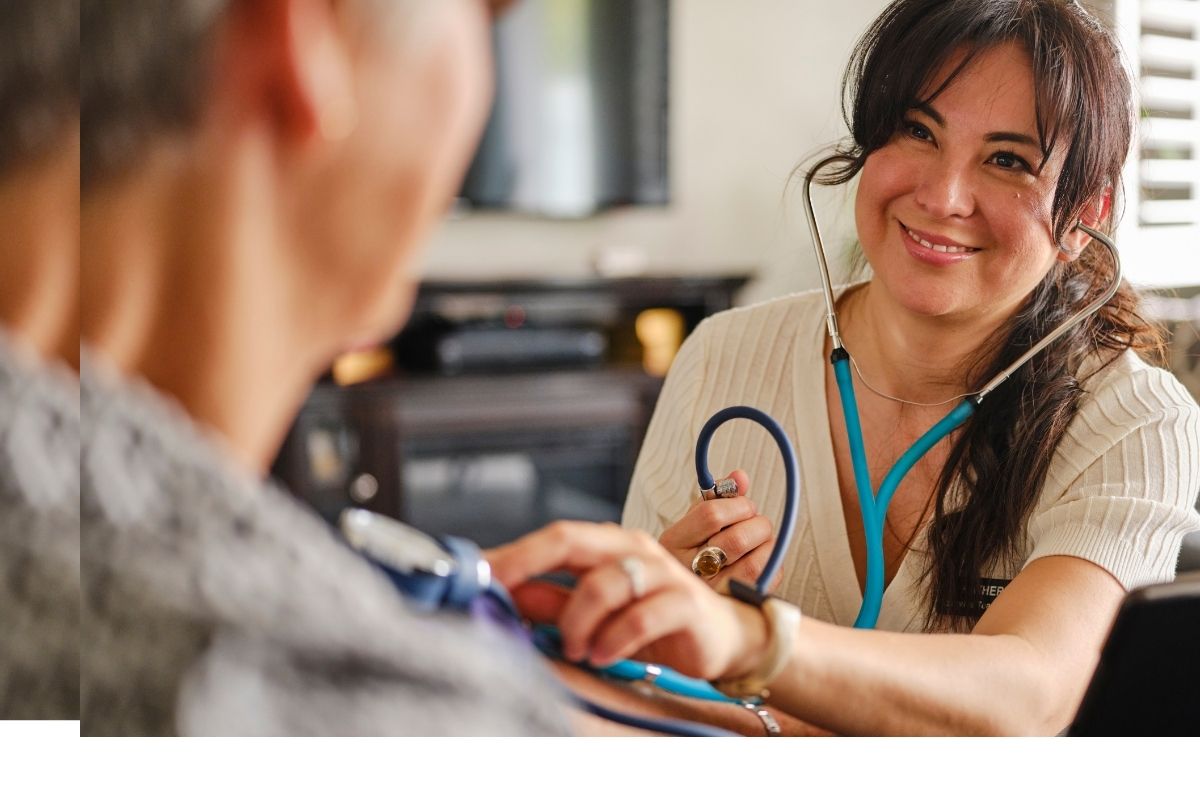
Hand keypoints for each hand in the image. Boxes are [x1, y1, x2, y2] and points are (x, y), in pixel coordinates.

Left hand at [487, 521, 767, 681]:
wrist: (722, 638)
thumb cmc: (652, 620)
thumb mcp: (594, 613)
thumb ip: (550, 602)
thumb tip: (500, 596)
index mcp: (608, 545)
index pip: (555, 537)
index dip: (514, 554)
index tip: (476, 573)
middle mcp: (633, 548)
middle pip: (572, 539)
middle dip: (527, 564)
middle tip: (498, 594)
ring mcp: (661, 572)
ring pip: (604, 583)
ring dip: (577, 622)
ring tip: (574, 648)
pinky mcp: (685, 602)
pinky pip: (640, 617)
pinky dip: (613, 639)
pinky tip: (602, 655)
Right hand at [659, 470, 781, 592]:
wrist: (682, 597)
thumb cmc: (693, 552)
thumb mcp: (695, 522)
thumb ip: (717, 497)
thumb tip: (740, 477)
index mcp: (673, 542)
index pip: (711, 515)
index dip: (738, 505)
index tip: (744, 506)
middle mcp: (687, 570)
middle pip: (737, 540)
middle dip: (757, 524)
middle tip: (757, 524)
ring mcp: (711, 593)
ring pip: (754, 564)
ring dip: (767, 545)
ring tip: (761, 541)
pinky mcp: (733, 606)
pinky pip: (764, 582)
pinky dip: (771, 565)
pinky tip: (761, 560)